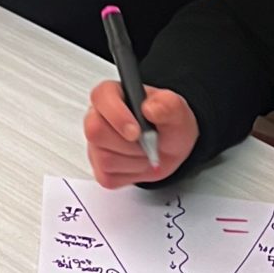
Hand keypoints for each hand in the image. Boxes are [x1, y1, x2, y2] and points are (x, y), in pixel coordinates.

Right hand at [84, 81, 198, 186]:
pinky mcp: (99, 168)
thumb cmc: (167, 125)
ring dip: (135, 160)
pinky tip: (138, 162)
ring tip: (147, 152)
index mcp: (113, 95)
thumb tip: (150, 108)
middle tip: (148, 143)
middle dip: (129, 144)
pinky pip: (109, 176)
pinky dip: (131, 174)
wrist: (170, 149)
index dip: (117, 115)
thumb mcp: (177, 111)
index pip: (101, 98)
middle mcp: (98, 118)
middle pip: (96, 131)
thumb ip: (168, 105)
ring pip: (106, 158)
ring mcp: (96, 144)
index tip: (137, 130)